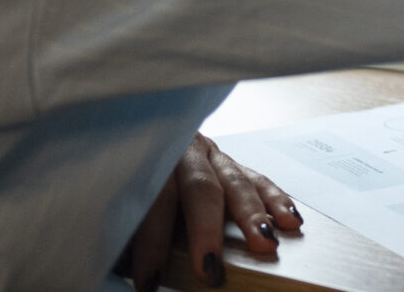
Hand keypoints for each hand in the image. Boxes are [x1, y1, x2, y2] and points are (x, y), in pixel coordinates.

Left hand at [117, 133, 302, 290]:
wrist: (133, 126)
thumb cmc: (123, 176)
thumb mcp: (113, 198)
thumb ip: (123, 230)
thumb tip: (120, 266)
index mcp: (148, 159)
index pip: (152, 201)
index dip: (151, 243)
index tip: (149, 279)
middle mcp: (183, 152)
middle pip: (199, 188)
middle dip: (206, 230)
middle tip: (210, 266)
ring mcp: (210, 154)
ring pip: (235, 182)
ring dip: (252, 216)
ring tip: (266, 243)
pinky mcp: (228, 161)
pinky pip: (257, 178)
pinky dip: (275, 199)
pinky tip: (289, 218)